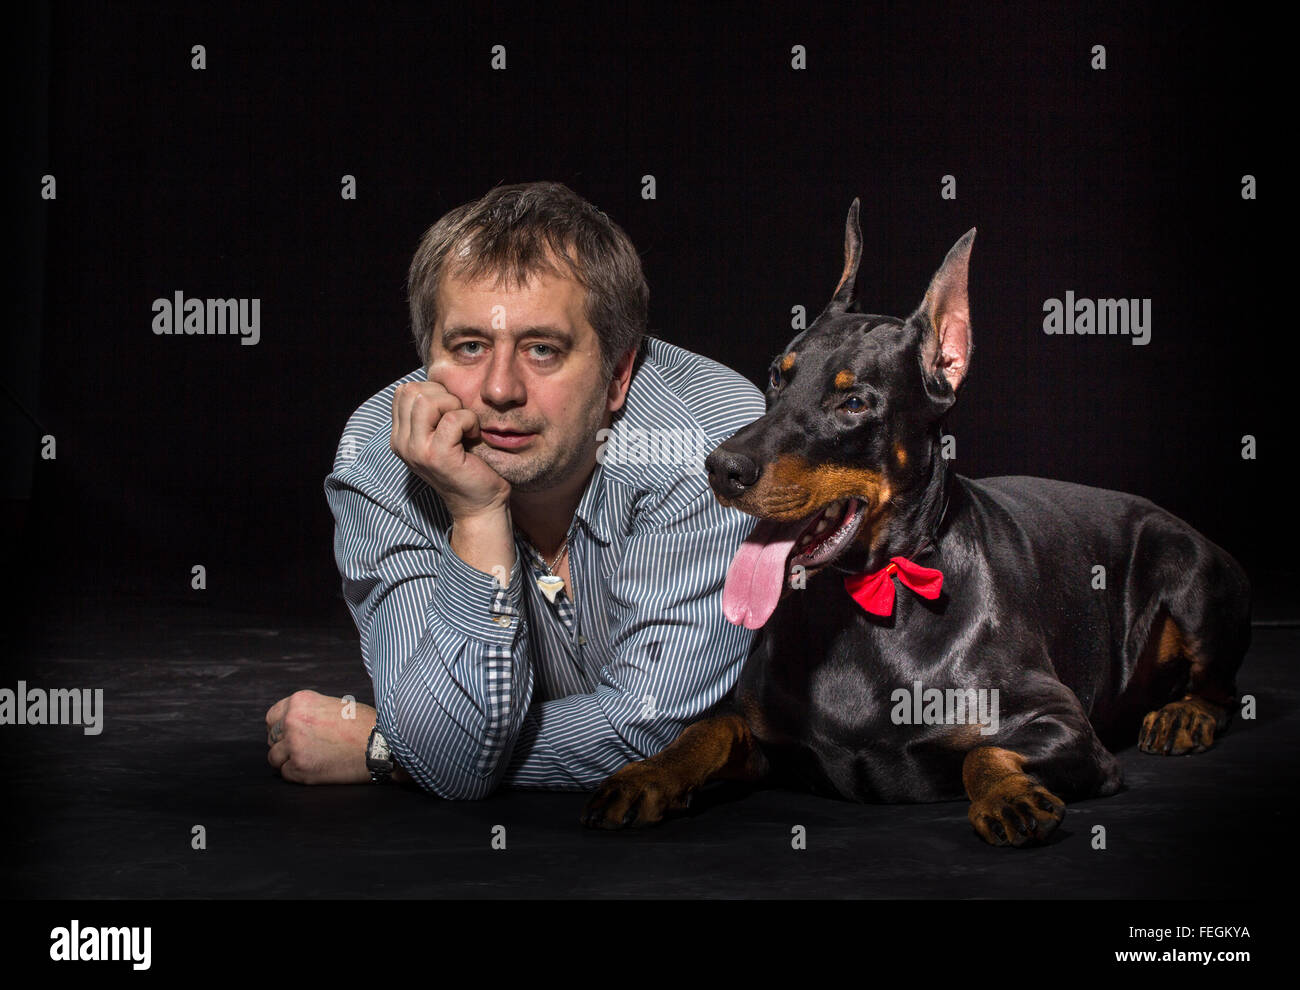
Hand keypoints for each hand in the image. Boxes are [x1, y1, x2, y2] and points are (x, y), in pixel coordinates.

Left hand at [265, 690, 374, 784]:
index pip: (272, 717)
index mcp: (300, 702)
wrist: (380, 745)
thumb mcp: (333, 705)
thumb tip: (292, 724)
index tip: (290, 734)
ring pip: (274, 757)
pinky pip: (286, 773)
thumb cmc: (363, 725)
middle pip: (272, 737)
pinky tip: (317, 768)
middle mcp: (292, 721)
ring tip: (310, 759)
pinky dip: (298, 774)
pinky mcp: (300, 768)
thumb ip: (309, 712)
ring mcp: (294, 745)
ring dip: (288, 760)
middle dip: (284, 744)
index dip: (280, 727)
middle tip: (304, 749)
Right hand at [390, 380, 510, 520]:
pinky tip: (474, 437)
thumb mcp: (441, 434)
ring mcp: (417, 451)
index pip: (404, 391)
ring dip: (454, 406)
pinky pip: (452, 418)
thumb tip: (436, 378)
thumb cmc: (468, 464)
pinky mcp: (438, 456)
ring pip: (427, 400)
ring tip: (464, 426)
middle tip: (459, 417)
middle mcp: (402, 444)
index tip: (450, 412)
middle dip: (442, 396)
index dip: (432, 392)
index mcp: (400, 437)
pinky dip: (469, 421)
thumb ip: (431, 411)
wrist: (480, 503)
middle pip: (412, 391)